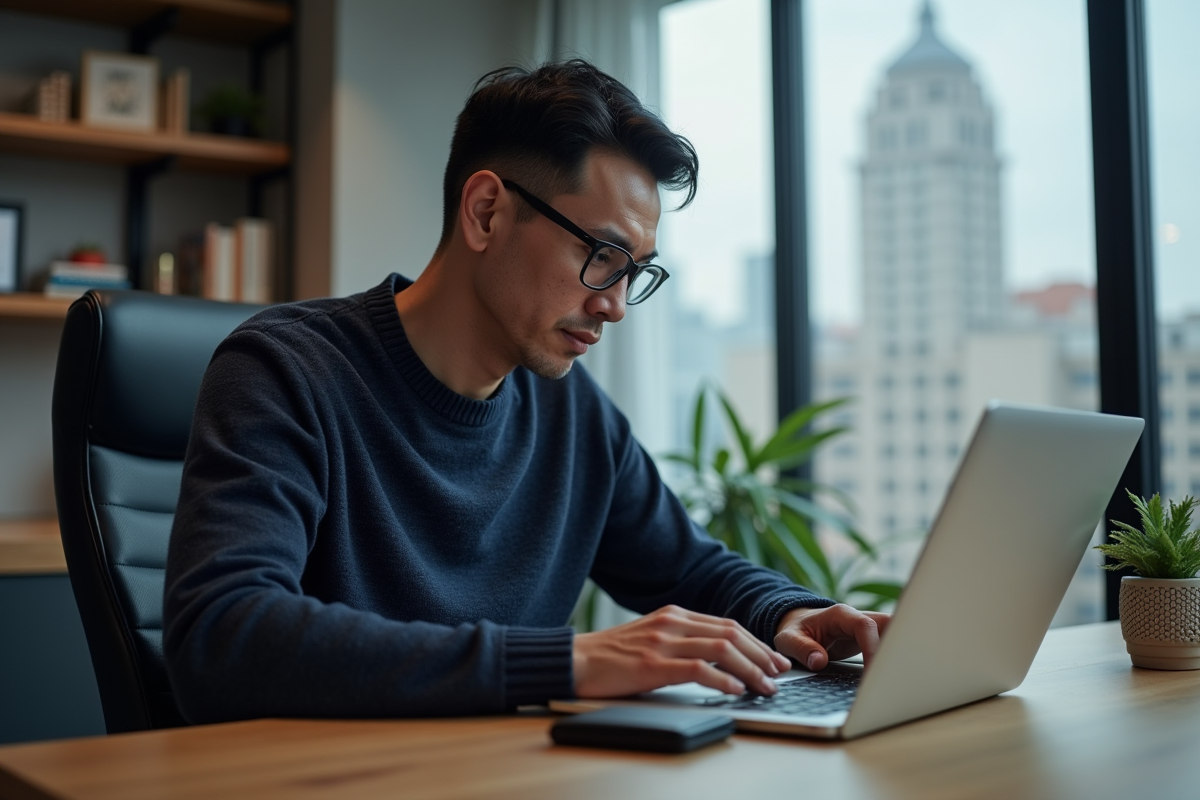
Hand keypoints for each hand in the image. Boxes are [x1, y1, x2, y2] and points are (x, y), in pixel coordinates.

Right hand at [573, 605, 791, 697]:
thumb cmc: (610, 656)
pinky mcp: (652, 664)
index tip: (773, 659)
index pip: (726, 624)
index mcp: (673, 615)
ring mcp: (663, 642)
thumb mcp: (650, 637)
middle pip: (731, 633)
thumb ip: (679, 640)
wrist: (574, 660)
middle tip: (779, 673)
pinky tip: (735, 690)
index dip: (755, 642)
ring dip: (750, 669)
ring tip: (765, 687)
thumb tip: (716, 658)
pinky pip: (698, 669)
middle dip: (760, 654)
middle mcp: (672, 623)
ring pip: (721, 649)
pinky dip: (722, 680)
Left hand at [774, 604, 890, 671]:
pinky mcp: (871, 638)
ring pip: (894, 633)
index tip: (872, 672)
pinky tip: (895, 676)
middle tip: (897, 675)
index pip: (865, 626)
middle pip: (889, 625)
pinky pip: (889, 643)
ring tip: (900, 677)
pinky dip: (894, 657)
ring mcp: (867, 627)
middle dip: (897, 647)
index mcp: (840, 615)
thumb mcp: (788, 639)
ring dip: (900, 652)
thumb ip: (801, 648)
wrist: (798, 625)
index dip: (872, 648)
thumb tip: (818, 660)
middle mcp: (857, 618)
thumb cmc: (794, 630)